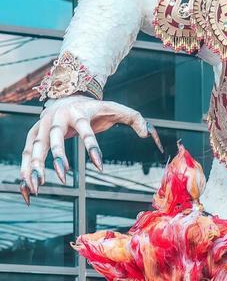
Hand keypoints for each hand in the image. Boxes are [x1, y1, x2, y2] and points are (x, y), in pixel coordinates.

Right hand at [20, 95, 161, 201]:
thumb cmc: (94, 108)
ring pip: (35, 146)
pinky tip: (28, 187)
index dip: (92, 146)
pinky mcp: (33, 133)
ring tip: (38, 186)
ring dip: (34, 165)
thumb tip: (147, 134)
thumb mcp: (115, 109)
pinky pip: (26, 153)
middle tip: (63, 175)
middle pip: (54, 136)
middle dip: (57, 155)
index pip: (86, 130)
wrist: (68, 94)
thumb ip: (134, 118)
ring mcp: (42, 125)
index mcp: (79, 112)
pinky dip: (25, 169)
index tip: (100, 165)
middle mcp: (57, 118)